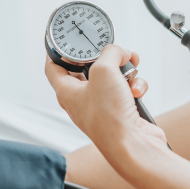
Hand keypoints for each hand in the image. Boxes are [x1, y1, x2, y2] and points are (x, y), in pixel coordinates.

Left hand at [45, 45, 165, 147]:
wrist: (133, 145)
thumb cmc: (110, 118)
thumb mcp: (104, 70)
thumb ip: (110, 52)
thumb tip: (120, 52)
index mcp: (67, 92)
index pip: (53, 67)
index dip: (57, 52)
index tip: (66, 42)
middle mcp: (81, 100)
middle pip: (88, 69)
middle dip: (105, 58)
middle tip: (114, 53)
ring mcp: (101, 106)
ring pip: (112, 77)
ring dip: (125, 72)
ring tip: (130, 73)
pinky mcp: (120, 111)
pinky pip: (126, 89)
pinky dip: (134, 87)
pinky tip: (136, 93)